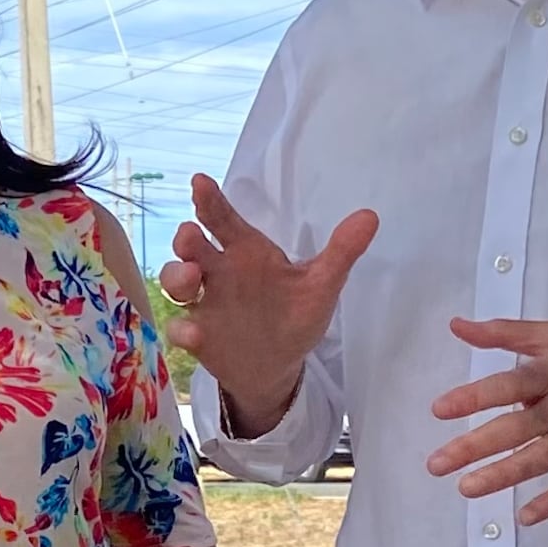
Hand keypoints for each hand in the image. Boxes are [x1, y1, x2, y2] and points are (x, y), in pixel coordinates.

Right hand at [157, 174, 376, 434]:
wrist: (279, 364)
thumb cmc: (294, 315)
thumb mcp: (321, 285)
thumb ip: (341, 253)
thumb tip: (370, 216)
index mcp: (246, 253)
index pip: (225, 221)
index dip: (211, 201)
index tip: (200, 182)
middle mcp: (219, 273)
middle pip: (194, 248)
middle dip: (187, 239)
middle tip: (190, 233)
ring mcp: (204, 304)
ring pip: (177, 282)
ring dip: (178, 277)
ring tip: (192, 279)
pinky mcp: (198, 336)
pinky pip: (182, 330)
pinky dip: (183, 331)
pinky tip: (194, 334)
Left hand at [427, 319, 547, 526]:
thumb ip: (506, 332)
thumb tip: (456, 326)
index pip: (509, 384)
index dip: (474, 397)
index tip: (438, 410)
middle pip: (518, 428)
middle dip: (475, 446)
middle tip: (436, 464)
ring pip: (542, 459)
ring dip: (504, 476)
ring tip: (466, 489)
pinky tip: (527, 517)